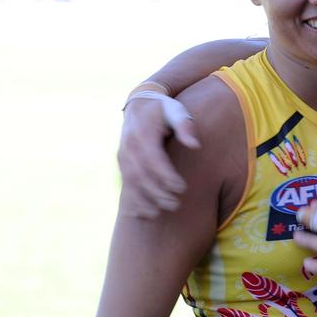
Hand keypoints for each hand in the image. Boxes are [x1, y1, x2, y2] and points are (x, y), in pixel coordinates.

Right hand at [117, 93, 200, 217]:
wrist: (139, 103)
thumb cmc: (163, 109)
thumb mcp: (176, 110)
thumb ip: (186, 125)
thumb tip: (195, 145)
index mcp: (143, 133)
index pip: (153, 159)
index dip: (166, 176)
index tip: (182, 188)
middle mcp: (129, 146)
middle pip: (141, 174)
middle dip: (156, 192)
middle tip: (174, 204)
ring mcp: (123, 155)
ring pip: (130, 182)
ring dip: (142, 200)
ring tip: (157, 213)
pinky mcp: (121, 163)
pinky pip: (124, 184)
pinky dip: (131, 200)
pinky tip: (141, 214)